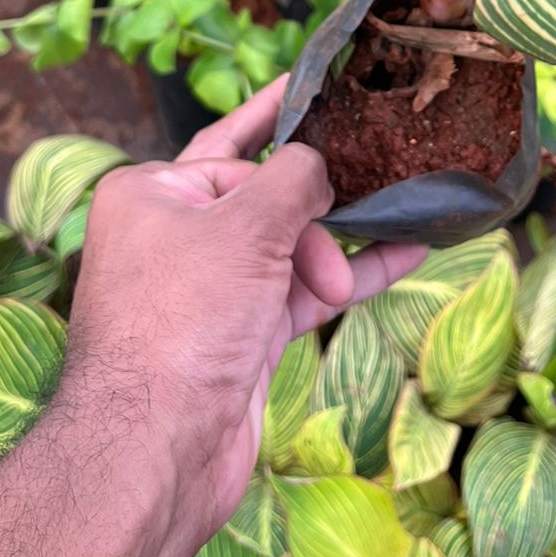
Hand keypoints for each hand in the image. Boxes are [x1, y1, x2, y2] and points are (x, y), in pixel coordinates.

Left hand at [60, 77, 425, 556]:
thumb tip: (321, 166)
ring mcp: (208, 291)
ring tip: (401, 230)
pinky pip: (304, 291)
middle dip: (317, 206)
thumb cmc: (184, 320)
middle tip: (364, 202)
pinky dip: (353, 275)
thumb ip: (296, 177)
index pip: (231, 151)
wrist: (159, 448)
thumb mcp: (247, 225)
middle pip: (264, 196)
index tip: (326, 108)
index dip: (285, 153)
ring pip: (289, 245)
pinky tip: (406, 253)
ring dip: (340, 244)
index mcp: (149, 193)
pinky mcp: (240, 337)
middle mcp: (172, 236)